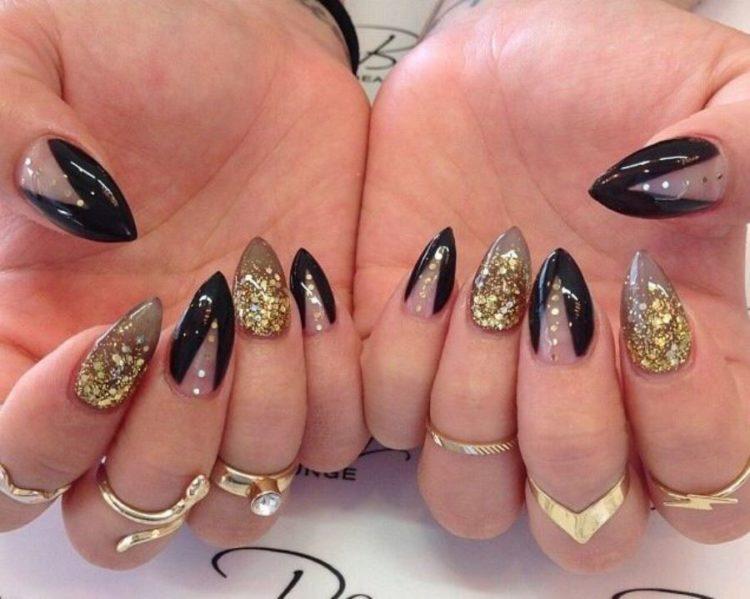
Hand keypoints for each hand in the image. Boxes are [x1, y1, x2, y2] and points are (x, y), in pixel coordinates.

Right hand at [0, 0, 368, 568]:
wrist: (251, 50)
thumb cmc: (134, 46)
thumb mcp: (32, 56)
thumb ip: (8, 131)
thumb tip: (64, 208)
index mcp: (32, 334)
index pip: (9, 471)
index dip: (42, 440)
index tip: (103, 340)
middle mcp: (130, 385)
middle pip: (124, 514)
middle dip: (161, 451)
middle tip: (191, 338)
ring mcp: (228, 383)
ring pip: (228, 501)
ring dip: (247, 435)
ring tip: (260, 317)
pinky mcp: (310, 363)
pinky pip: (322, 447)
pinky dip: (326, 403)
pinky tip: (314, 307)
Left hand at [357, 0, 749, 571]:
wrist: (495, 59)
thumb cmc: (609, 76)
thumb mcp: (706, 93)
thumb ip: (738, 151)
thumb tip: (700, 189)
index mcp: (672, 358)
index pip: (702, 486)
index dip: (687, 432)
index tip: (652, 312)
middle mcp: (575, 394)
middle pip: (579, 521)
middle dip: (569, 438)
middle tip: (560, 320)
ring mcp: (480, 380)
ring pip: (468, 498)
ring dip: (475, 411)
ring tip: (487, 294)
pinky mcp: (400, 351)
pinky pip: (384, 423)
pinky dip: (401, 363)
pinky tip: (430, 272)